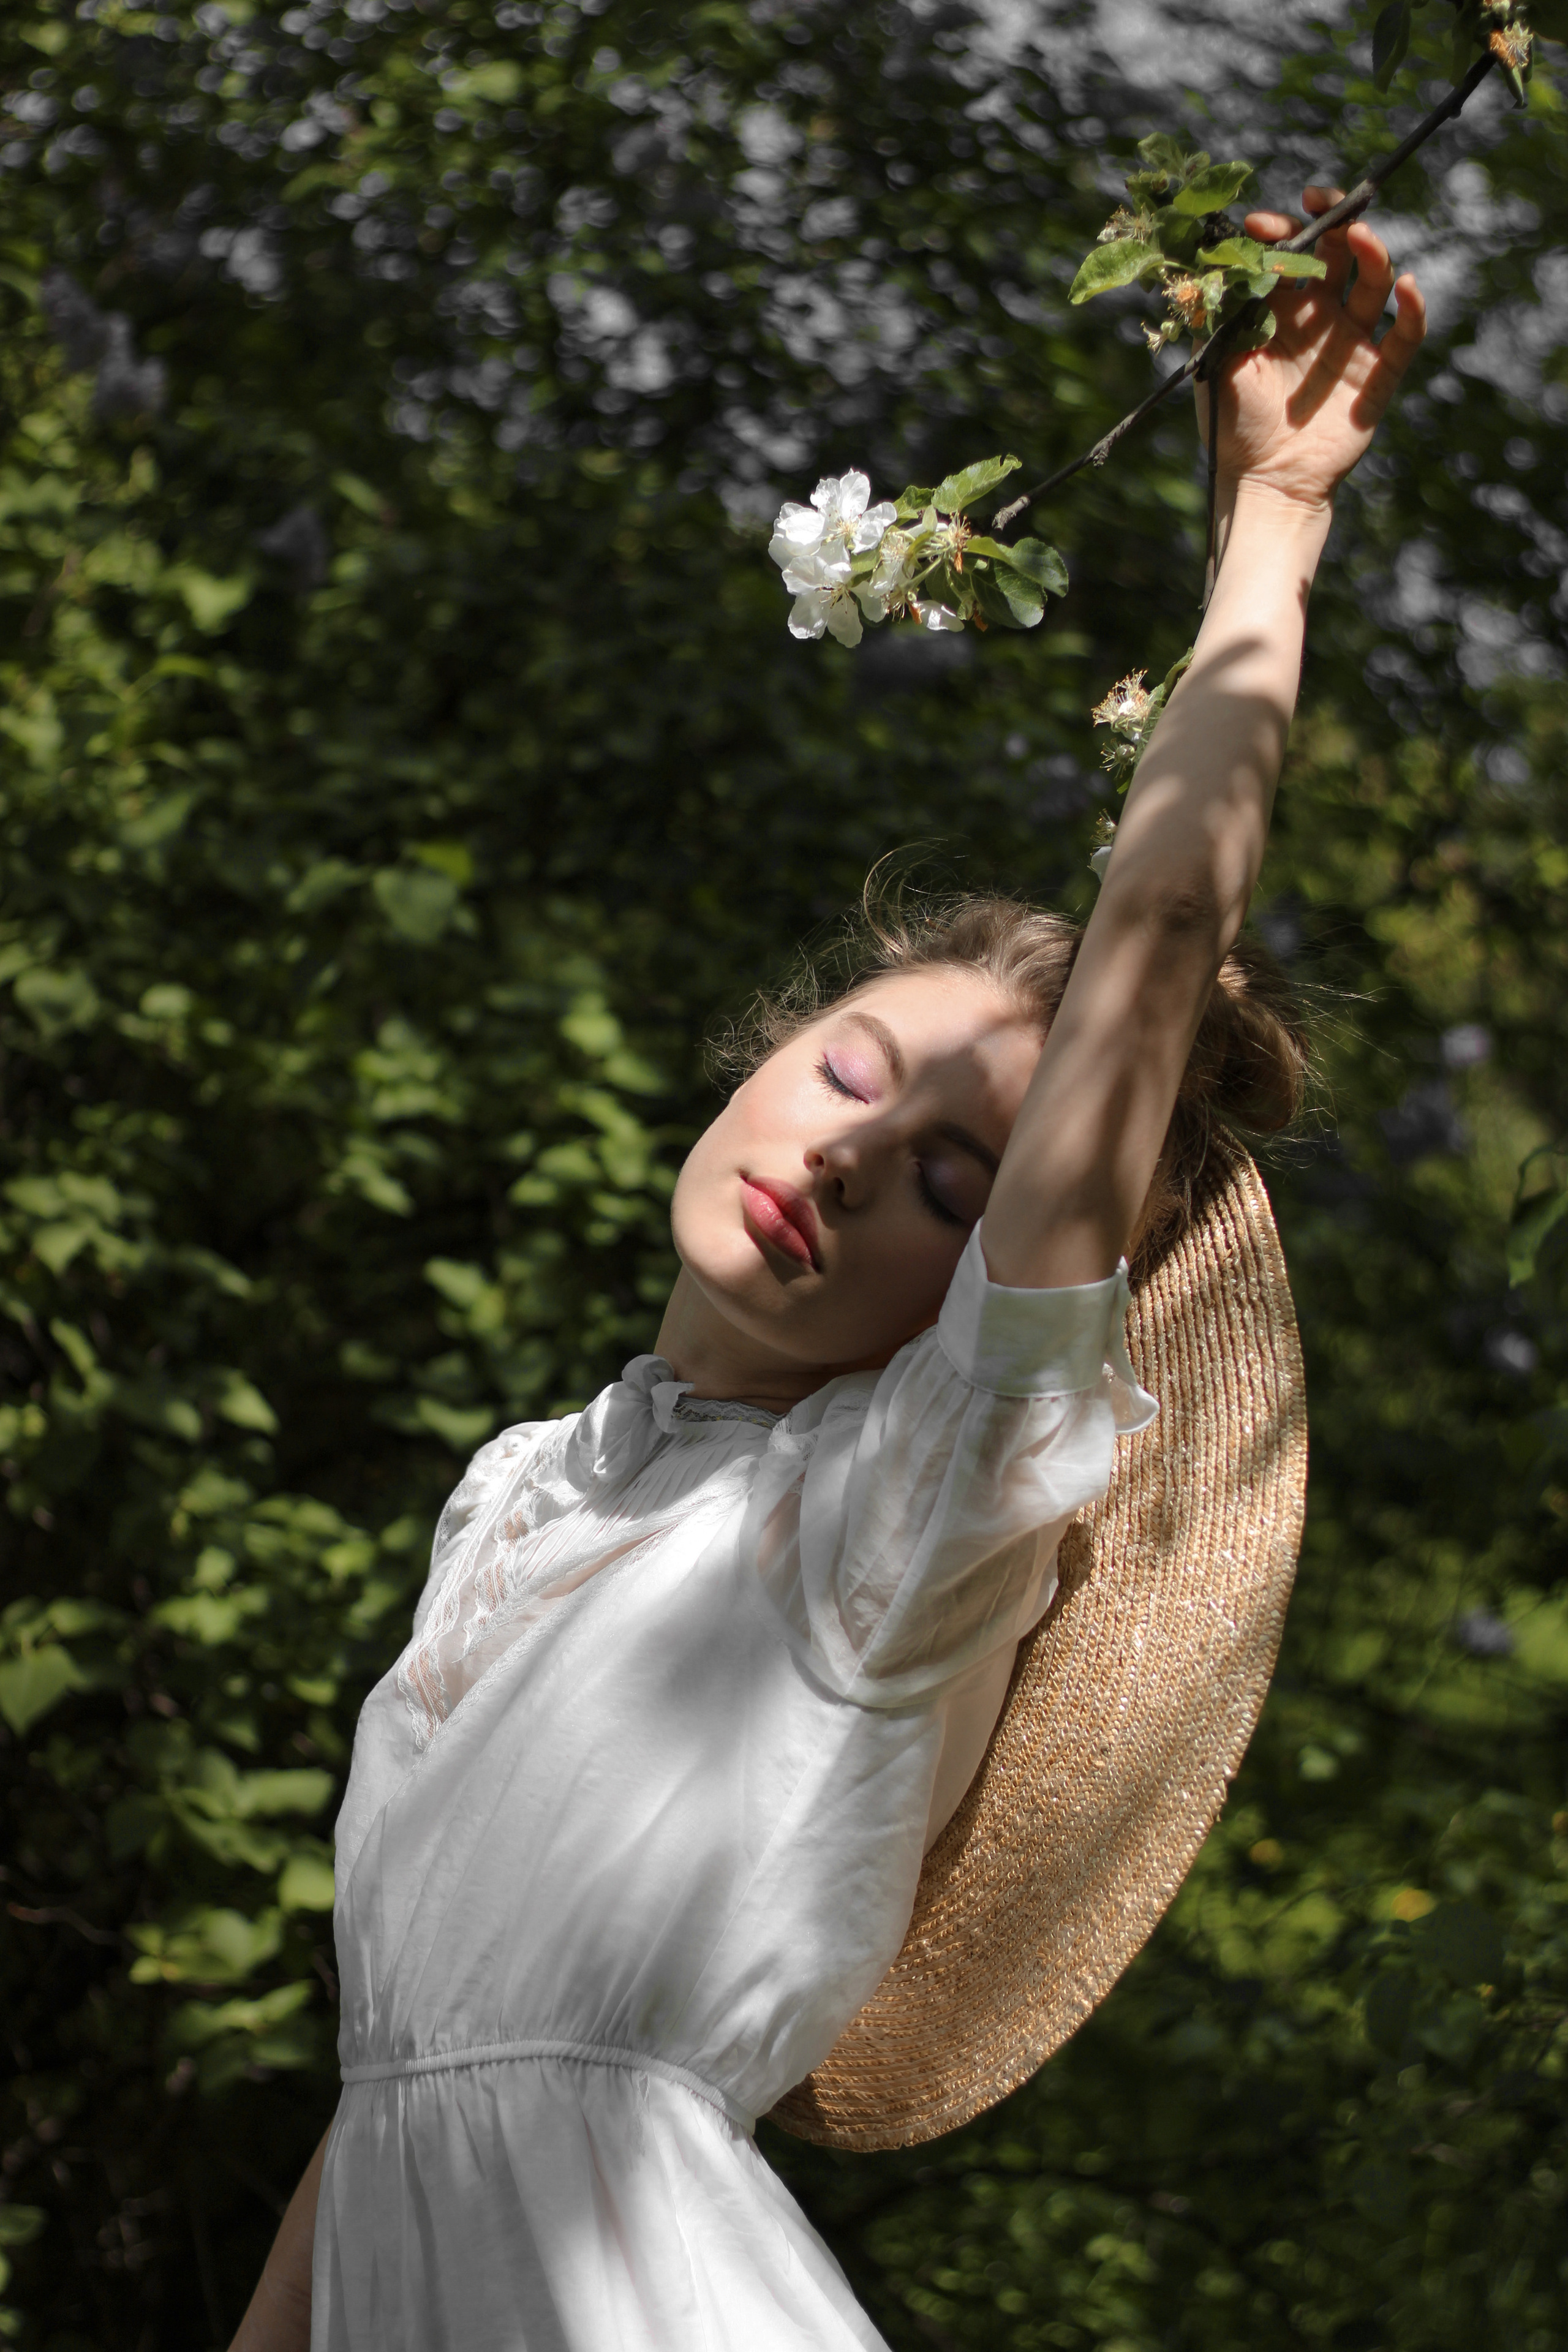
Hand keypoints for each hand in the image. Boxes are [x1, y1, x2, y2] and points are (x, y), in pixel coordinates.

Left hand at [1204, 188, 1426, 515]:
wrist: (1261, 481)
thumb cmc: (1232, 426)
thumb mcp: (1216, 362)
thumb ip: (1217, 314)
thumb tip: (1207, 261)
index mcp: (1280, 311)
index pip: (1289, 254)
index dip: (1281, 232)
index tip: (1260, 224)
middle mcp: (1319, 319)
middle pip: (1337, 254)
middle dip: (1332, 221)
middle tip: (1321, 200)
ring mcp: (1351, 342)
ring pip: (1373, 282)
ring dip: (1371, 253)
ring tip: (1361, 234)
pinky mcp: (1377, 374)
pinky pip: (1406, 335)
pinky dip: (1414, 309)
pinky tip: (1409, 285)